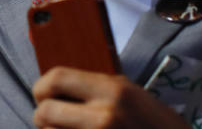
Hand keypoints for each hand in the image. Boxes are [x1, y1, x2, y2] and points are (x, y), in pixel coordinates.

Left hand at [32, 68, 187, 128]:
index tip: (43, 95)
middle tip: (54, 121)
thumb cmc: (160, 128)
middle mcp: (103, 115)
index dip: (42, 87)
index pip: (55, 78)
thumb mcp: (134, 96)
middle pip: (44, 112)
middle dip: (44, 117)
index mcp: (113, 90)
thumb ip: (98, 88)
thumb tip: (58, 85)